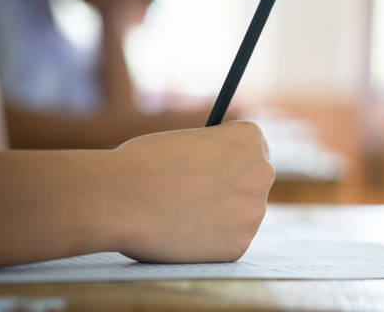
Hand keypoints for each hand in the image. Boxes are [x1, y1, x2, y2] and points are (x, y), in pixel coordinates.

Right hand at [112, 121, 273, 262]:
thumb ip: (212, 155)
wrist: (121, 199)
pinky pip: (226, 243)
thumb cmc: (143, 163)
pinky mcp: (239, 246)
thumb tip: (219, 173)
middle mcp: (262, 172)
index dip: (231, 158)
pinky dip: (208, 243)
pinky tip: (181, 235)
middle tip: (203, 196)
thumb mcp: (187, 142)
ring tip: (180, 215)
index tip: (217, 166)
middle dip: (233, 188)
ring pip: (240, 215)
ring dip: (220, 217)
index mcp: (250, 138)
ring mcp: (253, 212)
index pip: (253, 147)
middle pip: (254, 181)